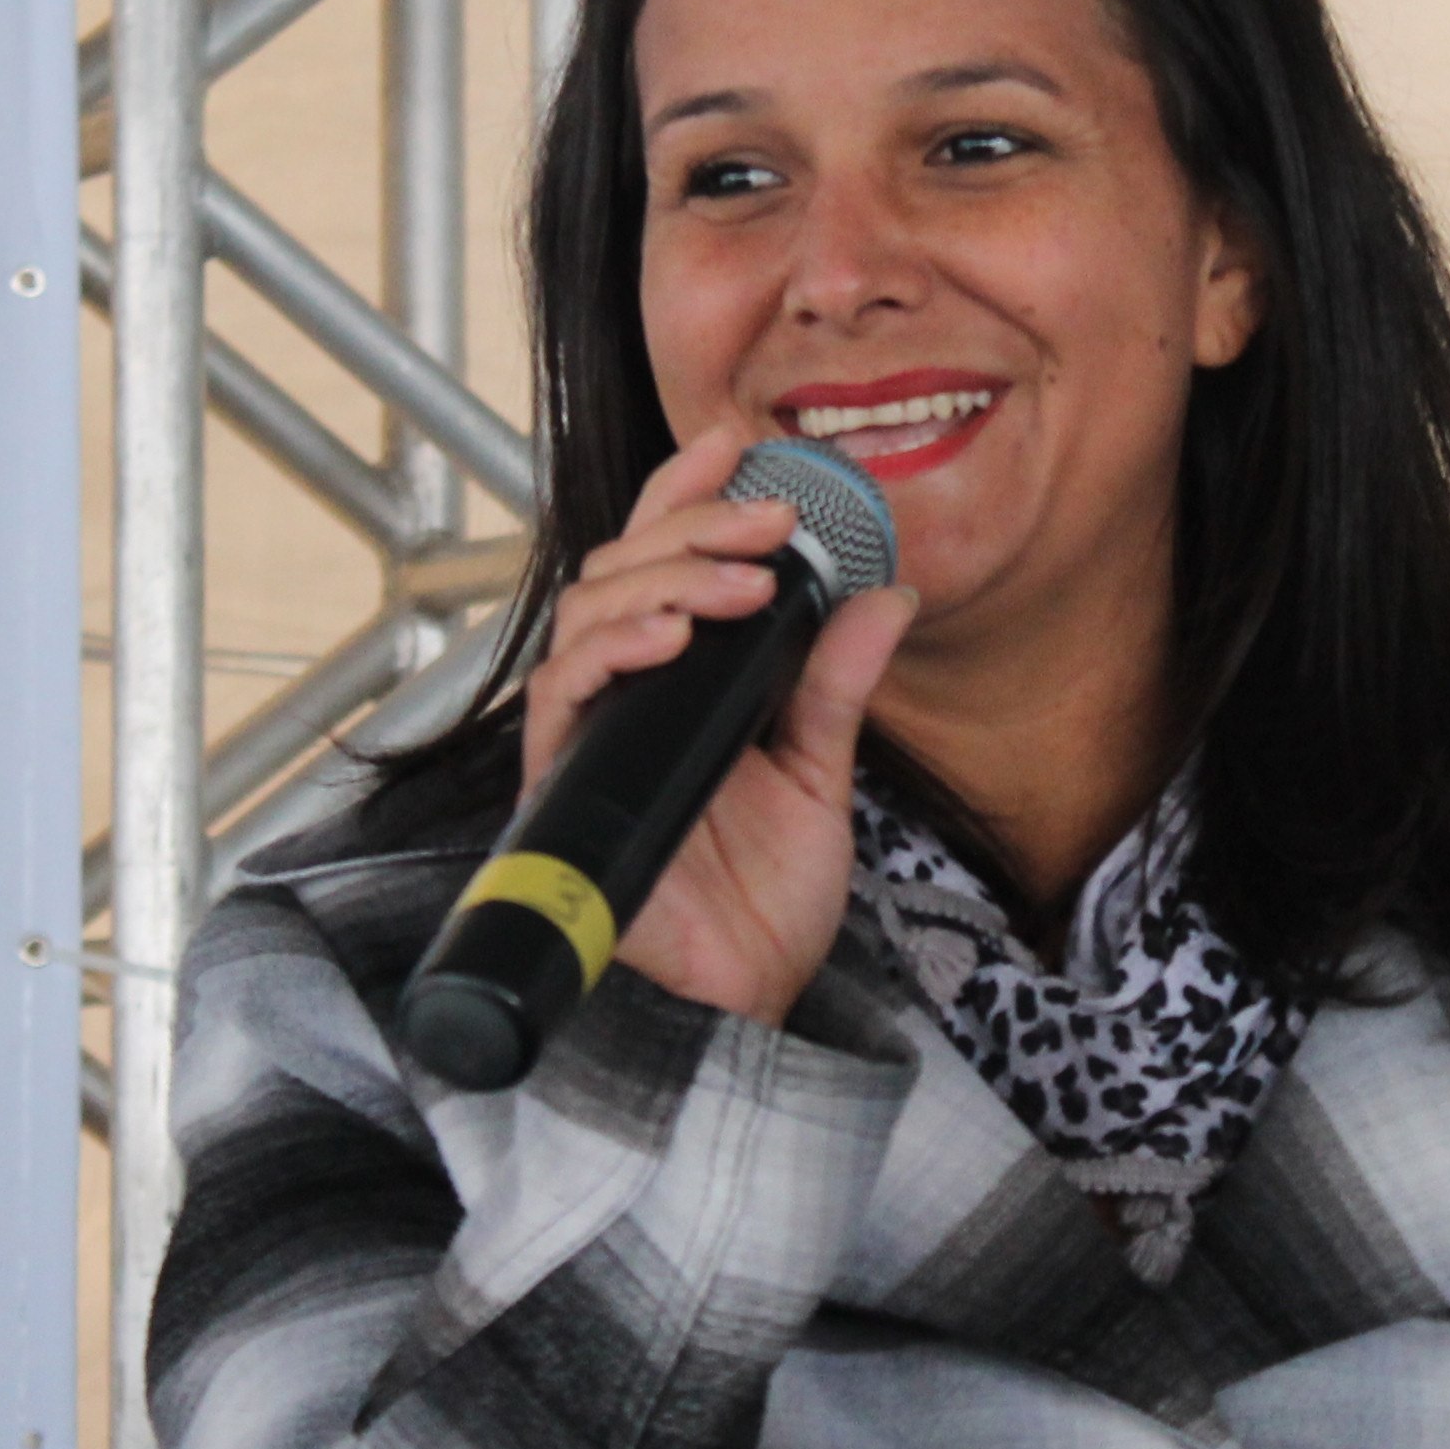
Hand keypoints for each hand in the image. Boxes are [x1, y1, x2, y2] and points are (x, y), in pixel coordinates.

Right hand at [519, 424, 916, 1027]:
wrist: (744, 1004)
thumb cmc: (764, 904)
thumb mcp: (819, 773)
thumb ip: (837, 684)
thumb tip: (887, 591)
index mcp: (679, 684)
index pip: (662, 563)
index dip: (686, 496)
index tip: (740, 444)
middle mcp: (624, 698)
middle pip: (620, 569)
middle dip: (692, 527)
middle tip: (770, 517)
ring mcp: (590, 737)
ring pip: (591, 614)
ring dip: (666, 579)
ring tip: (743, 582)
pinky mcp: (567, 784)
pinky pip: (563, 695)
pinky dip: (614, 650)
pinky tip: (670, 636)